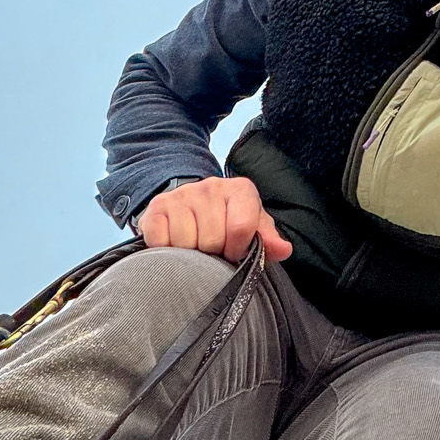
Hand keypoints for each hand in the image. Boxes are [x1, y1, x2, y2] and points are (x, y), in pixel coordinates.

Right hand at [137, 176, 291, 263]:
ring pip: (186, 243)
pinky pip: (160, 241)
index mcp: (240, 189)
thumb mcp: (252, 226)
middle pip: (212, 239)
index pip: (241, 228)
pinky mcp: (156, 208)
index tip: (233, 252)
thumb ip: (267, 239)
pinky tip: (174, 244)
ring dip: (189, 253)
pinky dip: (166, 250)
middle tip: (211, 249)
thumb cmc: (227, 220)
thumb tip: (283, 250)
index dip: (237, 249)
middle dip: (213, 253)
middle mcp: (210, 186)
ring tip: (194, 246)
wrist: (190, 206)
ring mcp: (181, 195)